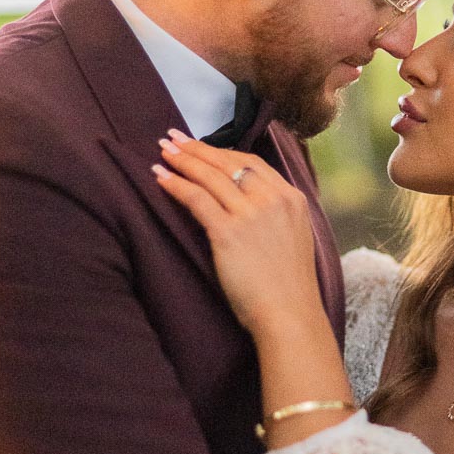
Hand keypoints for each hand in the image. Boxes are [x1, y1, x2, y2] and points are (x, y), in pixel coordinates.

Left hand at [152, 133, 322, 335]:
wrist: (290, 315)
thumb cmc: (289, 287)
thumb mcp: (294, 239)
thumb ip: (276, 215)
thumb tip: (247, 205)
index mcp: (292, 199)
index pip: (252, 163)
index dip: (223, 152)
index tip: (203, 146)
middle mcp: (273, 200)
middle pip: (228, 163)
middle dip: (197, 148)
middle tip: (173, 137)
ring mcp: (252, 214)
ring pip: (210, 176)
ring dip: (183, 160)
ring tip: (163, 151)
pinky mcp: (229, 233)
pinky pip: (196, 199)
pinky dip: (176, 185)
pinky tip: (160, 177)